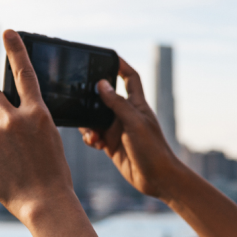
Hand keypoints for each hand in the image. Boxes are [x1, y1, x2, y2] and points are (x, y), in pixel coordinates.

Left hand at [0, 30, 76, 224]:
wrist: (45, 202)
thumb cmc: (53, 173)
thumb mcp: (49, 141)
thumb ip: (30, 124)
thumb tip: (7, 120)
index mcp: (38, 113)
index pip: (25, 74)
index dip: (15, 50)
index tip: (8, 31)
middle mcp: (15, 118)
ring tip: (10, 159)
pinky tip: (4, 171)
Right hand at [80, 57, 188, 201]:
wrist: (157, 179)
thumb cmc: (153, 149)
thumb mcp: (134, 123)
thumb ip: (117, 103)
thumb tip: (102, 84)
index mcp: (137, 105)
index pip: (130, 78)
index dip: (120, 65)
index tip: (107, 56)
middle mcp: (126, 115)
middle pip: (105, 97)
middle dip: (92, 97)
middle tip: (80, 98)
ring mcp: (117, 130)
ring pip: (95, 117)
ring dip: (88, 123)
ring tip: (92, 133)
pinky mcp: (111, 144)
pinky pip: (94, 135)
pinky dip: (90, 137)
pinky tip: (94, 143)